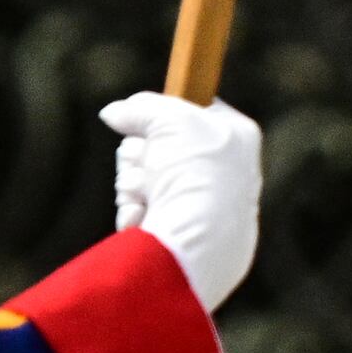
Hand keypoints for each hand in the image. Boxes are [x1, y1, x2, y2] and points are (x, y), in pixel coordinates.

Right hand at [103, 92, 262, 310]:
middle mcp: (224, 172)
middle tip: (147, 159)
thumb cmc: (194, 174)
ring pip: (144, 177)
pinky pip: (140, 209)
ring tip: (148, 193)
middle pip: (160, 145)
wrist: (193, 245)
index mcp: (237, 138)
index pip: (197, 110)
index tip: (149, 119)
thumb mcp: (168, 119)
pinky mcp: (178, 236)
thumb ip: (140, 107)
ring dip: (133, 181)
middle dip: (141, 152)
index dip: (166, 112)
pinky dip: (134, 211)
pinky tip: (145, 217)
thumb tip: (114, 114)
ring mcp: (202, 207)